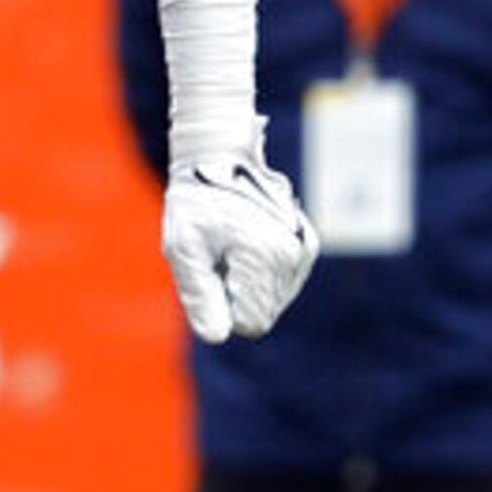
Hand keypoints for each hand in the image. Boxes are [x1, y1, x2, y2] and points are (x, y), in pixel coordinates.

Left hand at [162, 122, 318, 341]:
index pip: (251, 324)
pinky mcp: (307, 244)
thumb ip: (199, 295)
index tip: (210, 273)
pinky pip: (283, 281)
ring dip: (250, 283)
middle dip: (237, 296)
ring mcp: (303, 249)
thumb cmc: (195, 202)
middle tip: (217, 256)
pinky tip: (247, 241)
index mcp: (262, 257)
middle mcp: (292, 255)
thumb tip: (218, 336)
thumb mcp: (183, 248)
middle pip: (264, 313)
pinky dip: (263, 271)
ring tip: (231, 245)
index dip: (224, 308)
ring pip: (275, 299)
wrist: (220, 155)